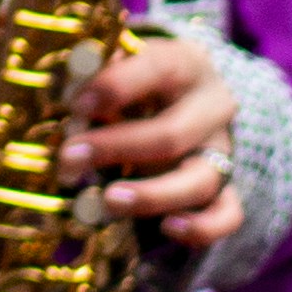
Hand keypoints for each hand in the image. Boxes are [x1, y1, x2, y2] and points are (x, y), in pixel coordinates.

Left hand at [59, 28, 241, 252]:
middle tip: (68, 159)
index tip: (75, 105)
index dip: (116, 86)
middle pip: (172, 133)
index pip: (158, 68)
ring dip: (152, 195)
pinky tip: (167, 228)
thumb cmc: (133, 82)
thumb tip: (65, 103)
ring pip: (201, 179)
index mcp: (185, 63)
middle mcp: (212, 106)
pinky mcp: (226, 188)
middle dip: (116, 149)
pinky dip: (202, 227)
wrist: (176, 101)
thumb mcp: (115, 67)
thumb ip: (92, 80)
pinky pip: (226, 215)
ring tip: (108, 201)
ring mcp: (222, 151)